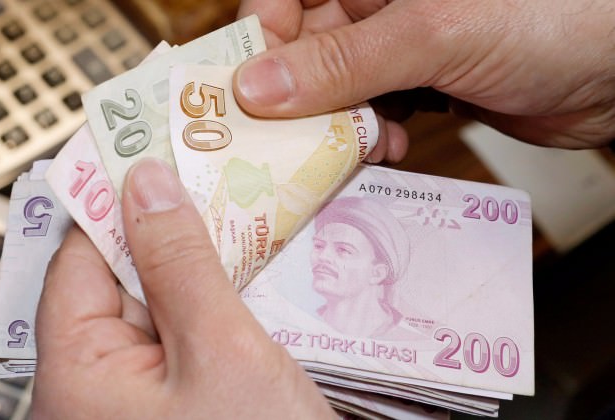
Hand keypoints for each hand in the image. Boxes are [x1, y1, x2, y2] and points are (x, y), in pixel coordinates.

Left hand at [32, 158, 333, 418]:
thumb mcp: (222, 354)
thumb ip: (180, 264)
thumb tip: (147, 183)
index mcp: (76, 373)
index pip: (79, 257)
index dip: (115, 198)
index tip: (155, 151)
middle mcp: (91, 388)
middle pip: (119, 279)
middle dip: (170, 232)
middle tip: (219, 182)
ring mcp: (133, 400)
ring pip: (157, 307)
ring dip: (200, 269)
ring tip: (246, 225)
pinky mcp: (172, 405)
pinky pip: (181, 340)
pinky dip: (213, 307)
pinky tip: (250, 281)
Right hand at [233, 0, 614, 150]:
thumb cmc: (548, 16)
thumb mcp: (433, 33)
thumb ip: (343, 61)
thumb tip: (257, 88)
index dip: (260, 41)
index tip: (247, 95)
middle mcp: (375, 2)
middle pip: (303, 51)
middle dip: (297, 101)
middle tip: (291, 145)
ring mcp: (397, 45)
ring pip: (334, 90)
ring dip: (337, 127)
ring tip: (355, 148)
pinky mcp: (419, 84)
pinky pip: (370, 113)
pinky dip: (371, 137)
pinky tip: (390, 148)